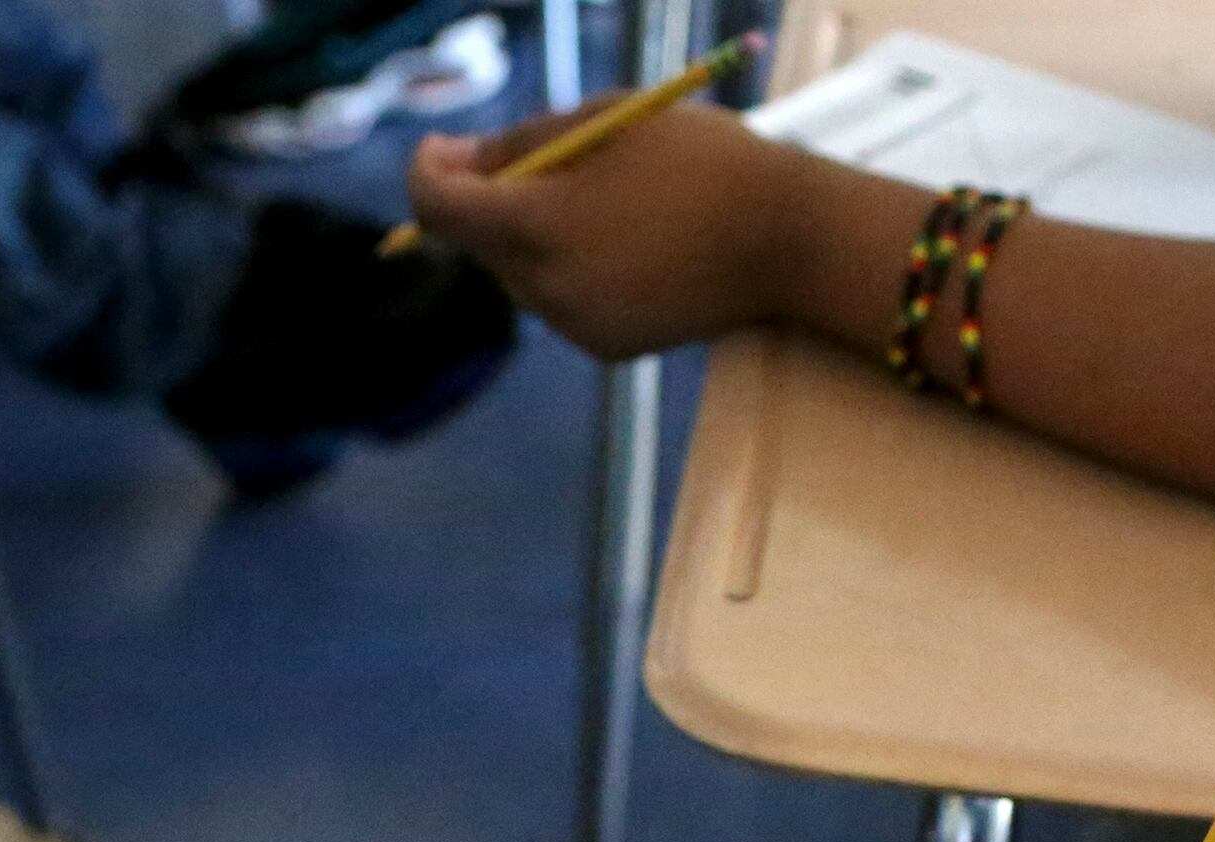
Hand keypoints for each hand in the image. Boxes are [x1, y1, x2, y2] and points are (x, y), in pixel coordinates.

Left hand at [405, 100, 860, 358]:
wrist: (787, 239)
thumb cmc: (701, 161)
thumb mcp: (605, 121)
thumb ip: (521, 142)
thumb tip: (458, 162)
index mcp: (539, 224)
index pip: (438, 208)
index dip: (427, 172)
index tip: (441, 148)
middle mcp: (544, 287)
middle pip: (477, 244)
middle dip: (488, 201)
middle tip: (533, 159)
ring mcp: (574, 324)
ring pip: (516, 275)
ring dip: (529, 236)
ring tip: (595, 198)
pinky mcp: (604, 347)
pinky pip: (558, 302)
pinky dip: (567, 270)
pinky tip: (622, 243)